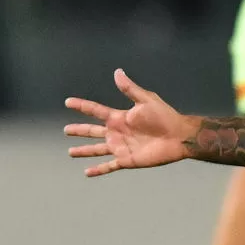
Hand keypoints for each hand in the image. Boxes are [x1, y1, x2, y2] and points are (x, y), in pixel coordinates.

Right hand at [65, 69, 196, 177]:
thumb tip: (117, 72)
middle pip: (92, 131)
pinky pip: (109, 166)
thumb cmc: (164, 116)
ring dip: (84, 151)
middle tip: (66, 130)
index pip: (95, 111)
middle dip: (79, 130)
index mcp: (119, 117)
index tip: (67, 102)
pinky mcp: (127, 160)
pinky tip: (87, 172)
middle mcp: (117, 132)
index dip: (81, 106)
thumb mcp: (146, 100)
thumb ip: (130, 88)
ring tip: (71, 152)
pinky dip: (99, 170)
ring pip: (97, 149)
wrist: (178, 136)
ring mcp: (121, 147)